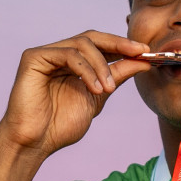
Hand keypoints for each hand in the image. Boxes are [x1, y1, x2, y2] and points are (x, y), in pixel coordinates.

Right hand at [0, 31, 150, 156]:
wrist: (36, 143)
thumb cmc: (60, 125)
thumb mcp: (97, 97)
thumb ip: (116, 77)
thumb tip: (142, 61)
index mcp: (72, 63)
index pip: (100, 45)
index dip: (123, 46)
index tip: (146, 53)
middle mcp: (58, 54)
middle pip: (91, 37)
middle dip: (118, 43)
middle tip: (138, 53)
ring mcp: (45, 54)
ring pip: (81, 44)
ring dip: (101, 65)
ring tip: (108, 89)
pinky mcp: (33, 58)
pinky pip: (66, 54)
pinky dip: (86, 69)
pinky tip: (94, 88)